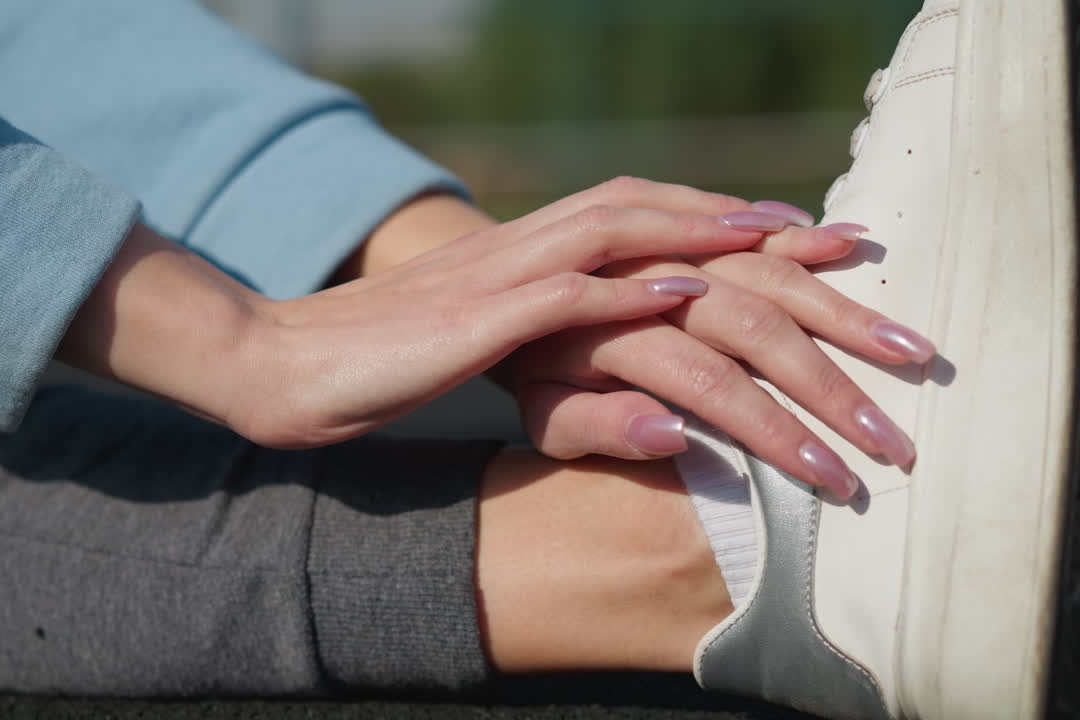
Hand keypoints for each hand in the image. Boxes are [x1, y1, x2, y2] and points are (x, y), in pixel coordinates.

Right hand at [59, 191, 781, 449]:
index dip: (731, 221)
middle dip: (756, 228)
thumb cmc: (379, 371)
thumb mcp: (482, 361)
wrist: (281, 364)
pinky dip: (625, 288)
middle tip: (844, 240)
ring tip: (789, 244)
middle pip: (660, 217)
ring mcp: (498, 278)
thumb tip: (646, 399)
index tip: (812, 238)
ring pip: (624, 242)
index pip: (648, 221)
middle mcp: (525, 250)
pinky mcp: (469, 322)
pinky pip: (558, 295)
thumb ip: (556, 362)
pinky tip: (683, 287)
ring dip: (712, 243)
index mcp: (530, 257)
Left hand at [496, 180, 932, 498]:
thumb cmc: (525, 368)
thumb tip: (676, 434)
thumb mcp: (541, 415)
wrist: (496, 282)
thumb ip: (597, 426)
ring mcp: (662, 236)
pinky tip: (851, 245)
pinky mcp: (674, 212)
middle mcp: (641, 274)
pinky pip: (743, 220)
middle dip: (833, 387)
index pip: (710, 385)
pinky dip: (798, 233)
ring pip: (766, 267)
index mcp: (605, 332)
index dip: (775, 434)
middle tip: (896, 441)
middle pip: (756, 325)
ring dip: (843, 309)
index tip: (834, 480)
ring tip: (912, 350)